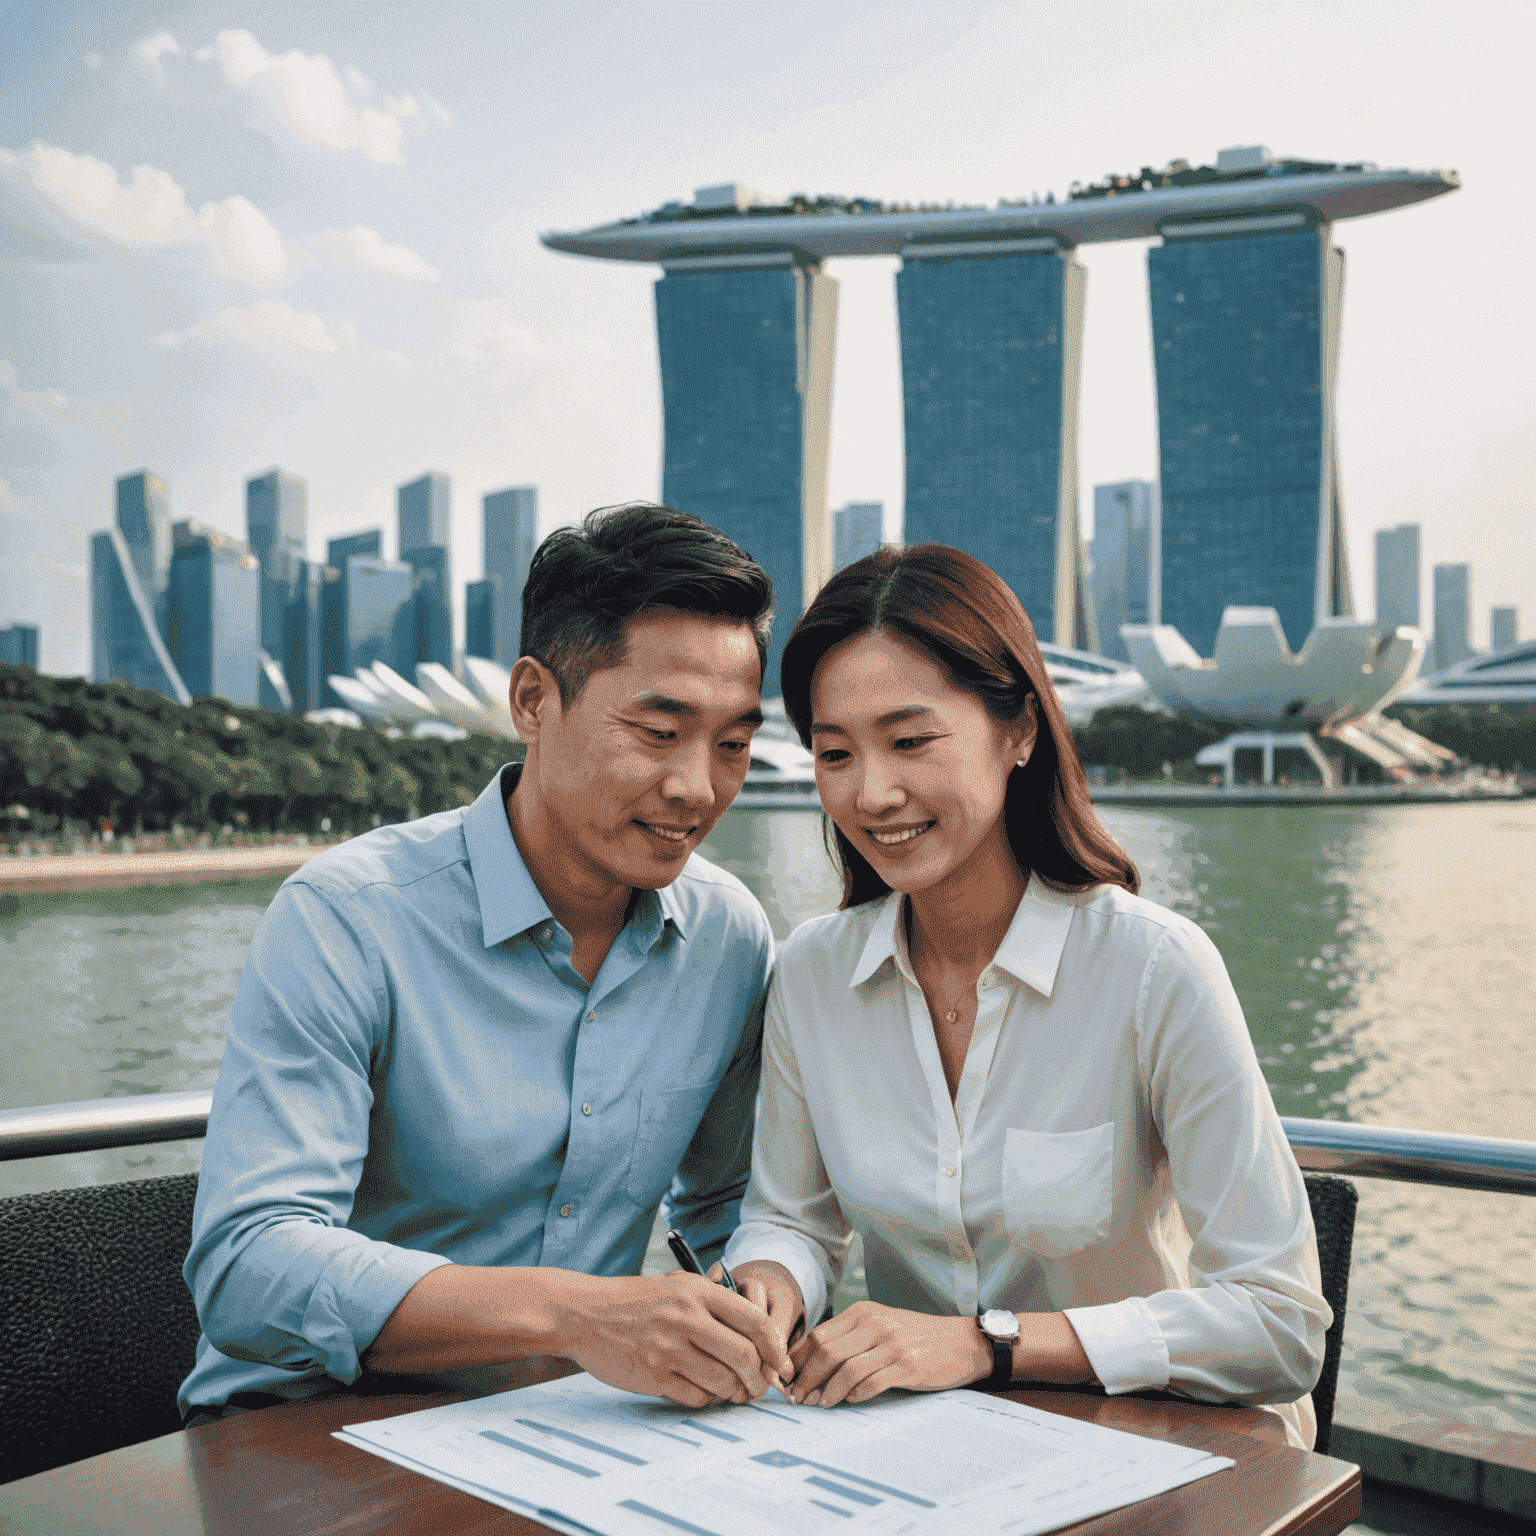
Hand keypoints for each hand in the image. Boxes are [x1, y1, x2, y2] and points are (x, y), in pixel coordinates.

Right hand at [557, 1270, 793, 1408]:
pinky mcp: (654, 1375)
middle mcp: (686, 1318)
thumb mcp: (676, 1283)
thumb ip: (713, 1296)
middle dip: (760, 1378)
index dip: (776, 1347)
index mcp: (697, 1292)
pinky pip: (697, 1396)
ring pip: (724, 1381)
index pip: (755, 1320)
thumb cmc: (635, 1300)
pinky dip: (708, 1398)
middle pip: (745, 1356)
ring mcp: (669, 1348)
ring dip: (737, 1392)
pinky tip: (705, 1390)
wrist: (584, 1314)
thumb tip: (755, 1324)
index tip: (780, 1362)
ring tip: (735, 1391)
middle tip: (760, 1385)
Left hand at [786, 1300, 989, 1407]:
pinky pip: (872, 1381)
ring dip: (827, 1391)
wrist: (961, 1341)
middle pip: (826, 1352)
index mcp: (863, 1312)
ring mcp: (892, 1344)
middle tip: (798, 1399)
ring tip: (819, 1405)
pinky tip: (849, 1401)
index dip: (797, 1361)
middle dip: (806, 1379)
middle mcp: (875, 1323)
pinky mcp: (908, 1365)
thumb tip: (810, 1365)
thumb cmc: (917, 1337)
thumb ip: (850, 1339)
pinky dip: (856, 1394)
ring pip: (845, 1368)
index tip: (786, 1381)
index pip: (818, 1335)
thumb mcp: (880, 1327)